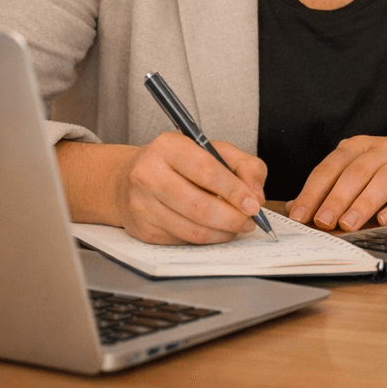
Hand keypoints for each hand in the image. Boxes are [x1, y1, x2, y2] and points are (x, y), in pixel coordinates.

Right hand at [67, 133, 268, 244]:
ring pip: (190, 229)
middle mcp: (149, 174)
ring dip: (221, 233)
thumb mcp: (214, 150)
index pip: (207, 172)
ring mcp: (142, 203)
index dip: (235, 191)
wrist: (130, 178)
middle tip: (249, 222)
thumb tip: (256, 194)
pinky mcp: (142, 228)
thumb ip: (244, 166)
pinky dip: (204, 239)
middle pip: (198, 206)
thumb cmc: (178, 163)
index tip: (254, 204)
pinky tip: (214, 230)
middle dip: (231, 218)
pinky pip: (181, 240)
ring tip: (235, 228)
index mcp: (169, 147)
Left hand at [286, 135, 386, 231]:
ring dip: (365, 201)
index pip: (334, 165)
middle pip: (359, 170)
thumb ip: (337, 193)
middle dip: (337, 197)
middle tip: (323, 221)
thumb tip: (299, 209)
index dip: (315, 189)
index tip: (300, 214)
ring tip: (350, 223)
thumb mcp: (368, 183)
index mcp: (366, 147)